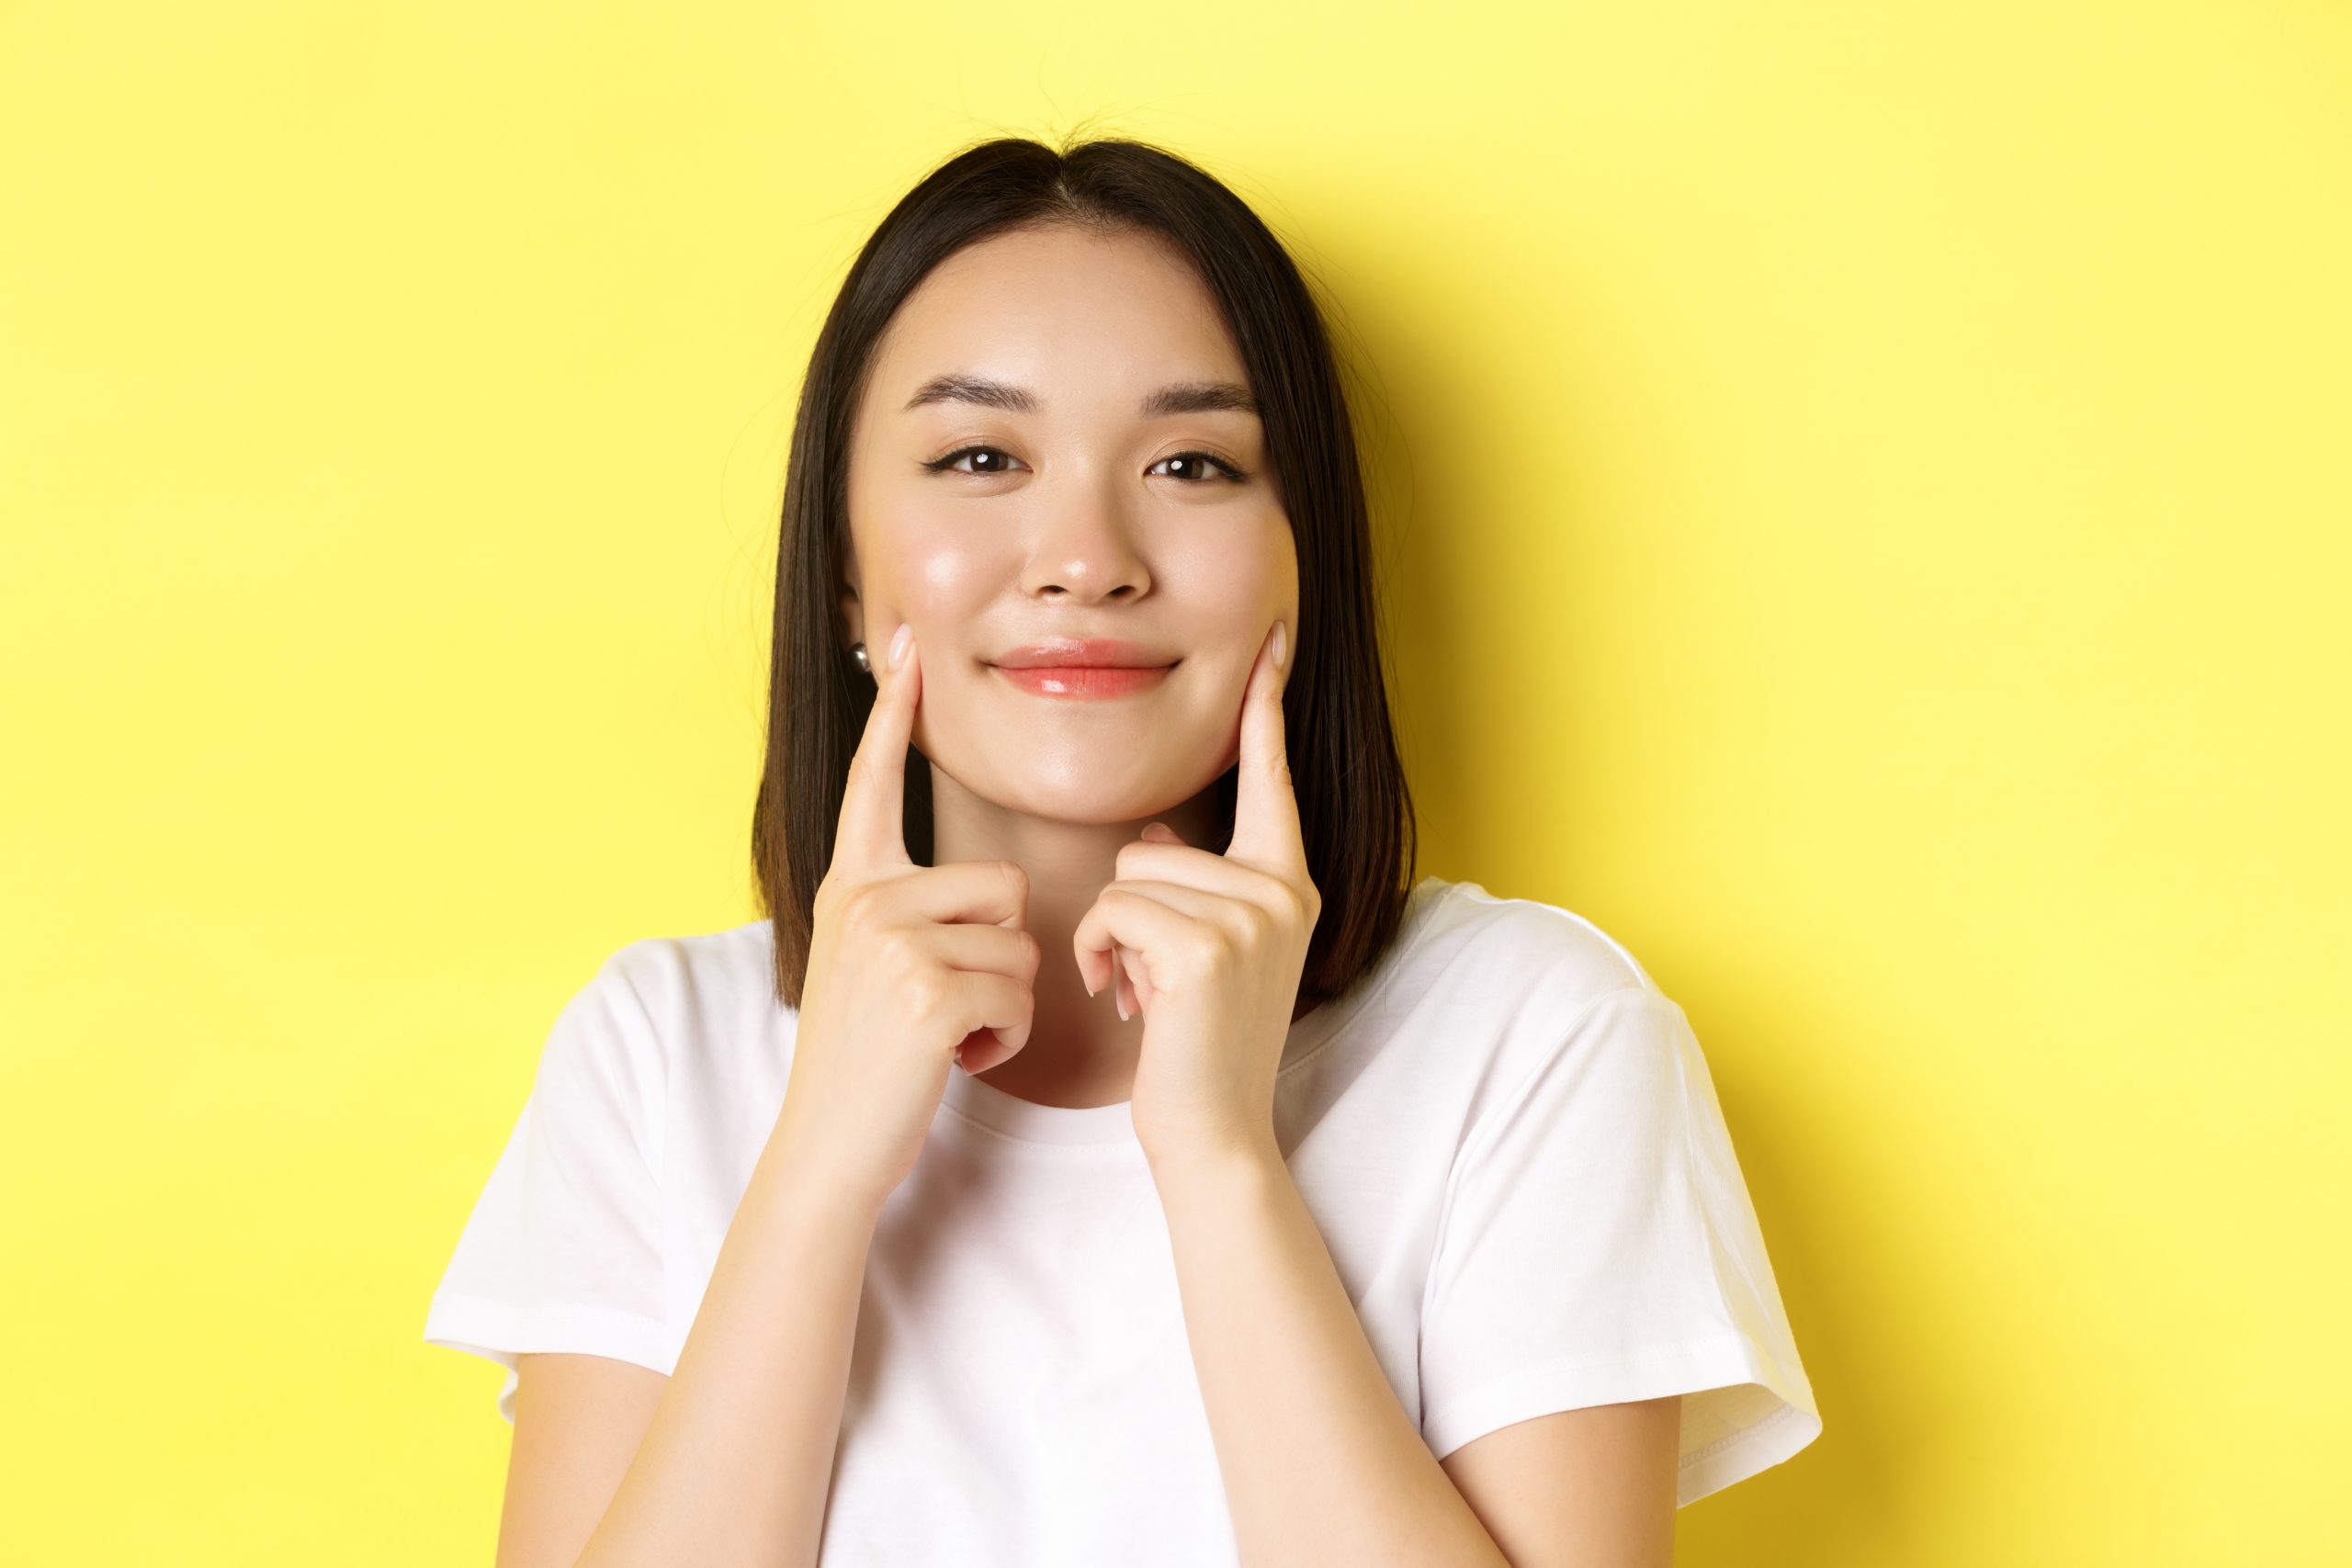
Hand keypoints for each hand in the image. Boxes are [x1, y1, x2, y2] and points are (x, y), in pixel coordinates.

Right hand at [778, 626, 1040, 1206]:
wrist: (828, 1147)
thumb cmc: (866, 1065)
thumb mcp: (871, 968)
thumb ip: (909, 914)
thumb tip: (986, 894)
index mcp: (852, 885)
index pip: (875, 782)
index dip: (895, 714)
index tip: (908, 647)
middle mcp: (865, 898)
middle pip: (1001, 885)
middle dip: (1000, 959)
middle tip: (948, 1011)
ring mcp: (892, 942)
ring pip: (1019, 944)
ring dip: (1007, 1005)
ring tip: (949, 1040)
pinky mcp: (927, 991)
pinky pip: (1018, 992)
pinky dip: (1005, 1039)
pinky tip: (959, 1062)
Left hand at [1073, 620, 1321, 1161]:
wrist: (1211, 1132)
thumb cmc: (1195, 1046)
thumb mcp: (1204, 953)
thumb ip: (1192, 885)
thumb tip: (1156, 831)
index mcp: (1286, 884)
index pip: (1271, 779)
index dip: (1264, 707)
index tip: (1269, 637)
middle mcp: (1283, 891)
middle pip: (1155, 843)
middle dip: (1129, 911)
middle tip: (1153, 980)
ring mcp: (1252, 916)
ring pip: (1129, 874)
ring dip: (1110, 938)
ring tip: (1143, 993)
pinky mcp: (1208, 945)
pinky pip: (1113, 909)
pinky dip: (1099, 955)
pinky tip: (1128, 1000)